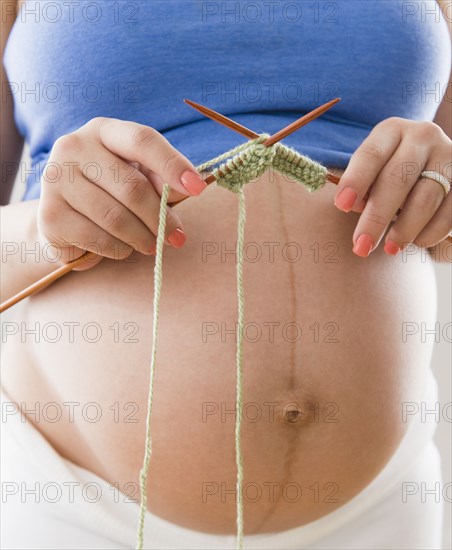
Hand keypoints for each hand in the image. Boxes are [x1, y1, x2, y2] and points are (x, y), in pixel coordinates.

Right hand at [37, 117, 206, 269]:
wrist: (64, 219)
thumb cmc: (110, 193)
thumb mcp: (137, 177)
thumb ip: (161, 179)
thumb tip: (187, 188)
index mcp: (102, 131)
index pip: (142, 140)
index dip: (173, 164)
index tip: (198, 188)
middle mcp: (73, 147)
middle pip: (132, 187)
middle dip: (160, 218)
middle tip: (177, 237)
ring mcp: (55, 181)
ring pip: (116, 218)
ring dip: (143, 238)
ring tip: (151, 244)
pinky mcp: (50, 217)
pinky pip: (100, 239)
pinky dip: (120, 250)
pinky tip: (123, 247)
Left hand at [333, 117, 450, 256]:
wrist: (430, 167)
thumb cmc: (389, 174)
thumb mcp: (373, 172)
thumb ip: (364, 188)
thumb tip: (357, 207)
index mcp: (391, 131)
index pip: (371, 155)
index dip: (356, 180)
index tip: (342, 206)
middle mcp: (422, 137)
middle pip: (397, 179)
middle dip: (377, 217)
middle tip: (362, 245)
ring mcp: (448, 155)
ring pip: (425, 198)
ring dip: (405, 228)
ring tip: (390, 249)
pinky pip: (449, 211)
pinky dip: (431, 231)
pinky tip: (416, 242)